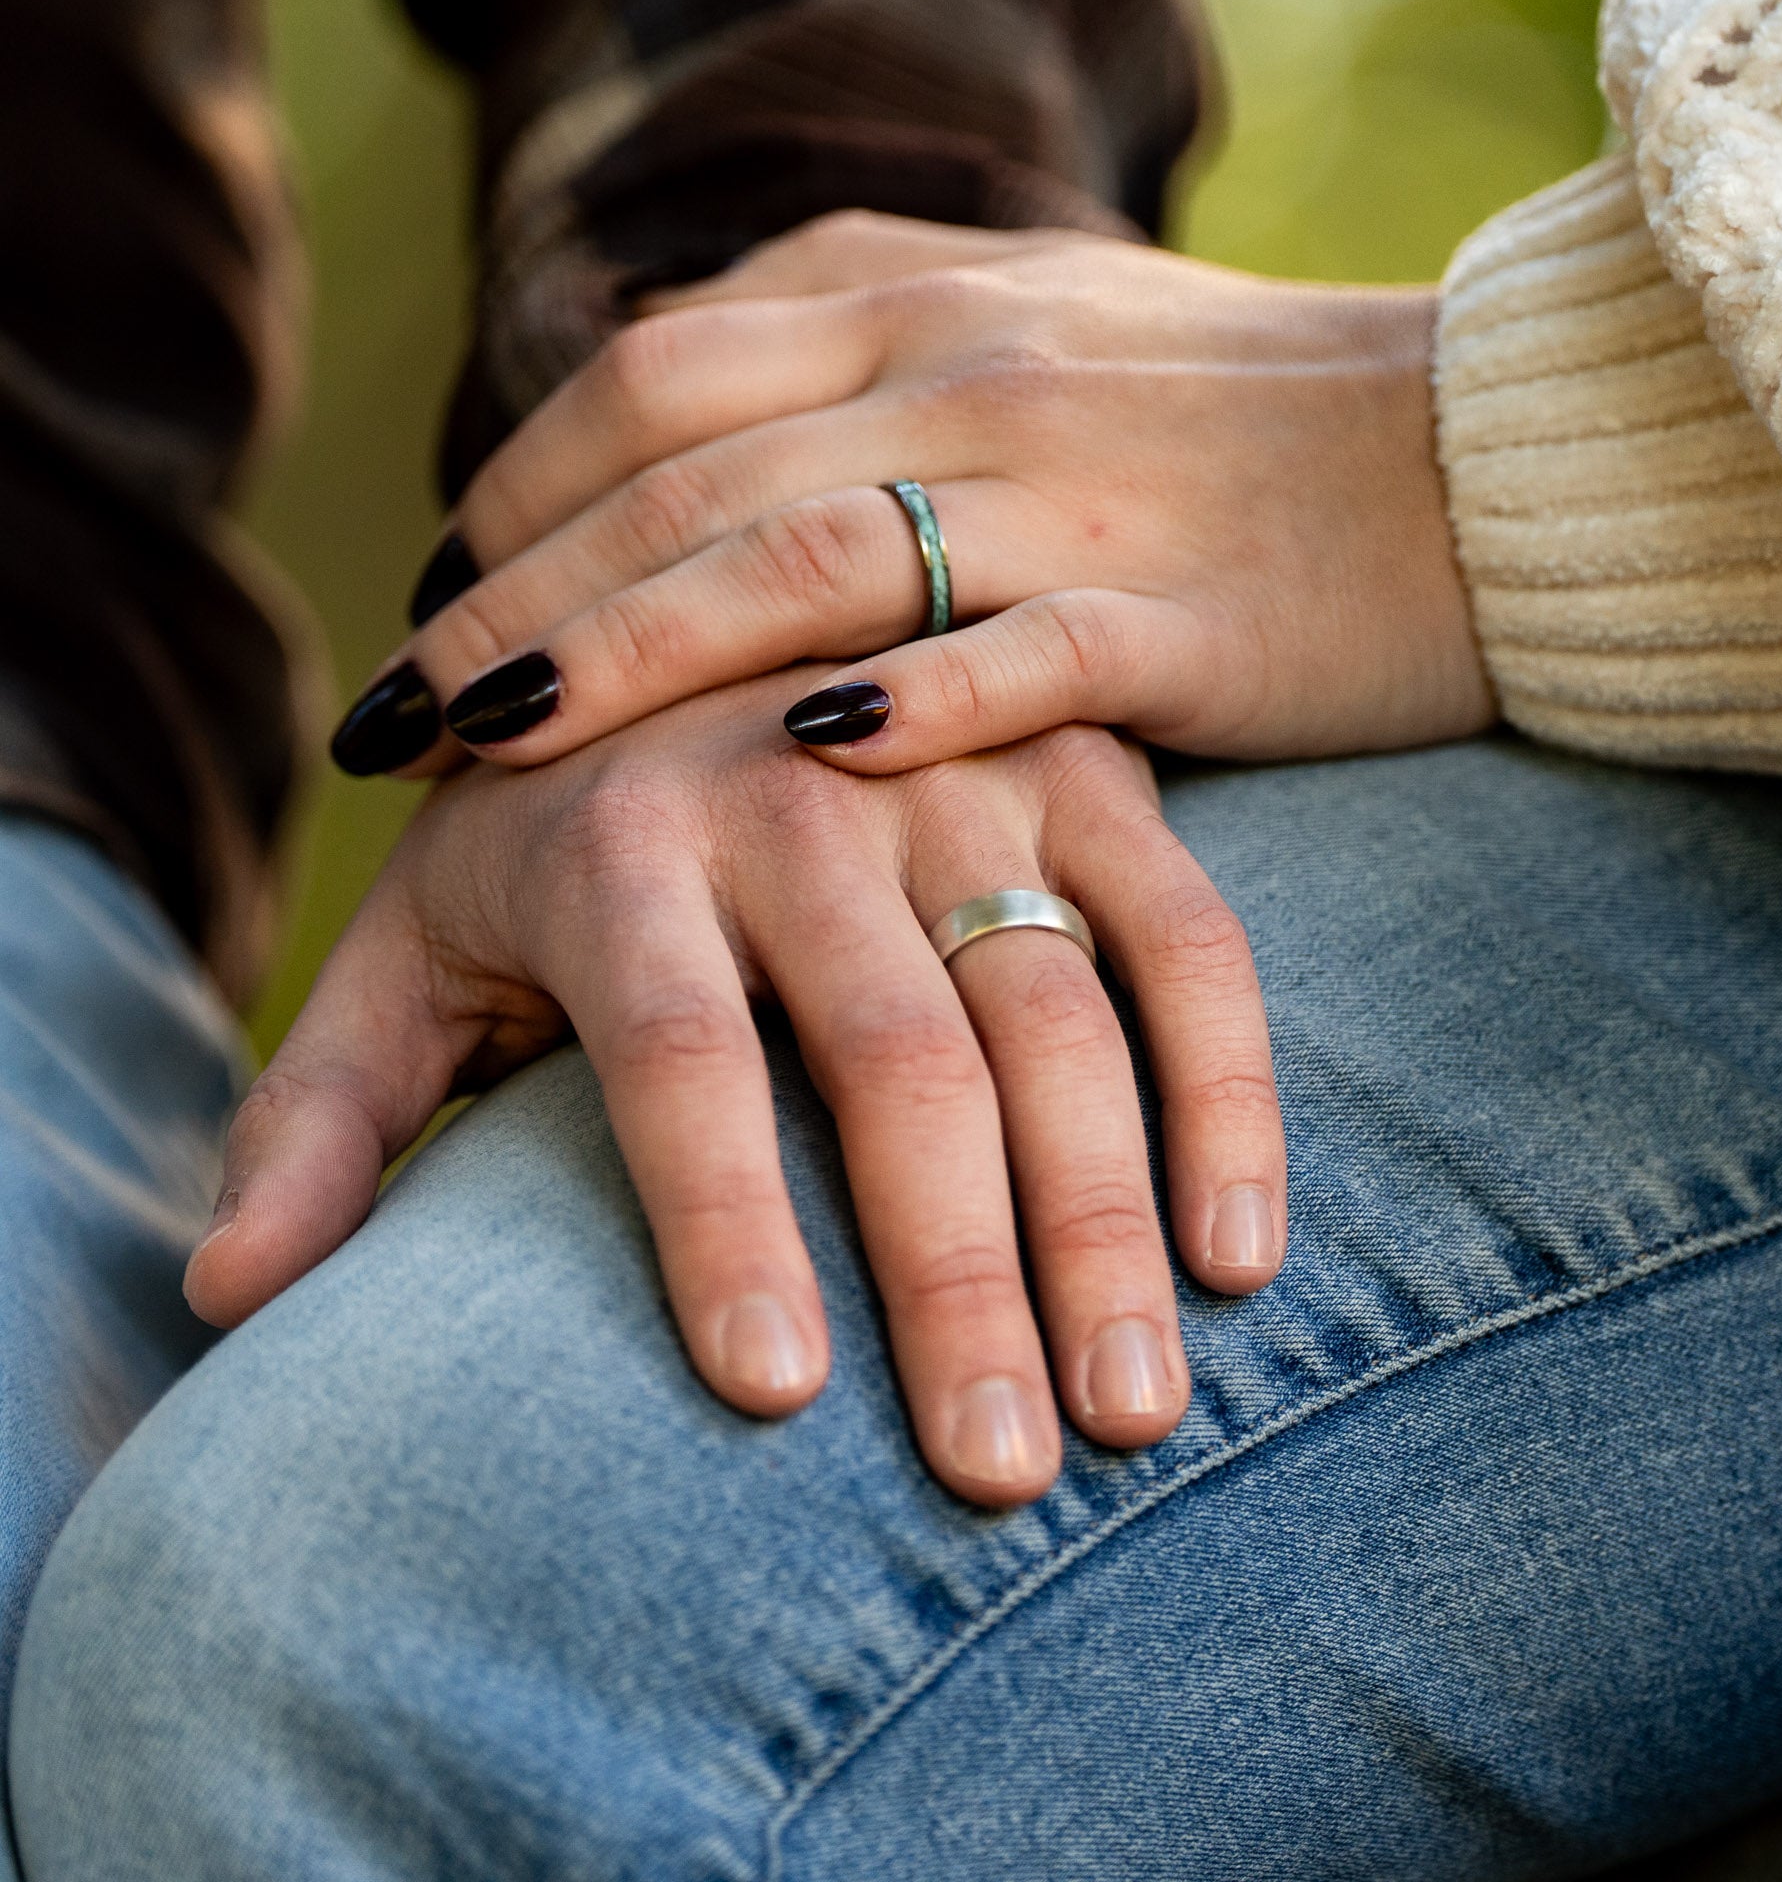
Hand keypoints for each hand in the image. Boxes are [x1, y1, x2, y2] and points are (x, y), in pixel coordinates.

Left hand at [201, 678, 1284, 1505]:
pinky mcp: (1092, 768)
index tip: (777, 1401)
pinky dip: (1231, 1087)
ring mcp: (971, 767)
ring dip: (1109, 1218)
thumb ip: (327, 1106)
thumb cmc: (557, 831)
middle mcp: (809, 783)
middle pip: (898, 1056)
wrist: (708, 616)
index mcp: (622, 836)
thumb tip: (231, 1294)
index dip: (725, 1223)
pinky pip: (1191, 938)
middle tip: (1000, 1471)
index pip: (680, 1055)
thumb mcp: (421, 942)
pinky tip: (1244, 1252)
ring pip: (1063, 1012)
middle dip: (956, 1274)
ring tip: (1136, 1410)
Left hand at [332, 214, 1493, 782]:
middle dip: (519, 602)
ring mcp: (1080, 484)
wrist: (1484, 451)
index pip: (651, 382)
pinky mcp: (1190, 609)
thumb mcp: (1027, 336)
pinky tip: (801, 760)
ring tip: (499, 752)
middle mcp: (972, 367)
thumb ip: (859, 367)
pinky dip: (912, 704)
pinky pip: (1027, 651)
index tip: (440, 614)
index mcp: (920, 295)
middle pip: (686, 478)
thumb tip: (677, 448)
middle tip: (397, 719)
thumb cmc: (1237, 424)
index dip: (517, 501)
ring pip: (811, 558)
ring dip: (635, 652)